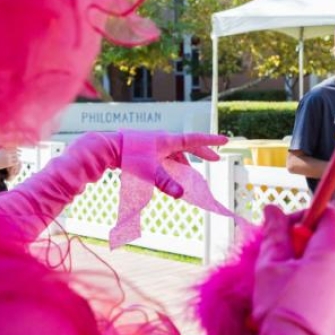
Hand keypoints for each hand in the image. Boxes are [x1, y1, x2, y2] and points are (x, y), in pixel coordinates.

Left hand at [112, 131, 233, 248]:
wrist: (109, 147)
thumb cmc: (130, 157)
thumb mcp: (150, 171)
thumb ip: (166, 183)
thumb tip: (181, 195)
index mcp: (169, 140)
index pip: (195, 139)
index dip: (210, 141)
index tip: (224, 140)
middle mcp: (164, 140)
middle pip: (188, 145)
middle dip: (202, 153)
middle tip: (215, 159)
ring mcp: (155, 144)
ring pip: (176, 153)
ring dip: (185, 162)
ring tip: (192, 175)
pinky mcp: (147, 150)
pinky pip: (166, 156)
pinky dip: (173, 164)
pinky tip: (171, 174)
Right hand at [252, 206, 334, 334]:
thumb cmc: (281, 308)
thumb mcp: (270, 266)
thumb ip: (274, 234)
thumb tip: (272, 211)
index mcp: (330, 251)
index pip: (326, 215)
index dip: (303, 216)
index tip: (283, 228)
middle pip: (325, 239)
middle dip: (300, 242)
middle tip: (276, 256)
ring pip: (326, 261)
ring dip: (305, 262)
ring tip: (281, 281)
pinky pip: (330, 281)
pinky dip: (313, 280)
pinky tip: (293, 297)